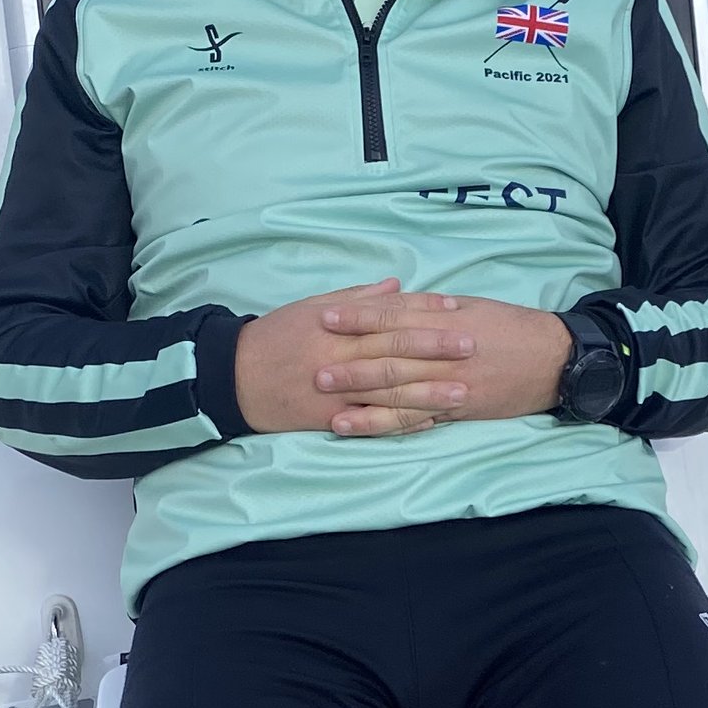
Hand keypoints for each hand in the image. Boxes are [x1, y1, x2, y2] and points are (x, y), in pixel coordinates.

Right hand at [234, 281, 473, 437]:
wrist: (234, 378)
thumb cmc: (276, 338)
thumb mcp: (312, 307)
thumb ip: (357, 298)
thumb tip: (396, 286)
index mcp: (338, 325)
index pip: (389, 314)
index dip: (424, 309)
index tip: (455, 306)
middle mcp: (340, 357)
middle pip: (395, 350)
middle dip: (436, 348)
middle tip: (473, 345)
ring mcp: (337, 392)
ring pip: (389, 390)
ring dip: (429, 391)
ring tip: (463, 391)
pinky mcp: (331, 419)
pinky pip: (372, 422)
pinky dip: (402, 422)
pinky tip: (431, 421)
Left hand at [314, 289, 570, 433]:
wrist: (555, 360)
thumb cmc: (512, 328)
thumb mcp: (472, 308)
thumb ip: (430, 308)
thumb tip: (395, 300)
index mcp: (446, 323)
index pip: (394, 318)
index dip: (358, 318)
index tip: (326, 316)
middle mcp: (446, 356)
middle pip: (390, 358)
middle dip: (351, 362)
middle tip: (312, 365)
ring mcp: (451, 387)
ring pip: (400, 394)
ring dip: (362, 399)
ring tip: (329, 403)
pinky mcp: (458, 412)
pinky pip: (418, 420)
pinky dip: (387, 425)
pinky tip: (361, 428)